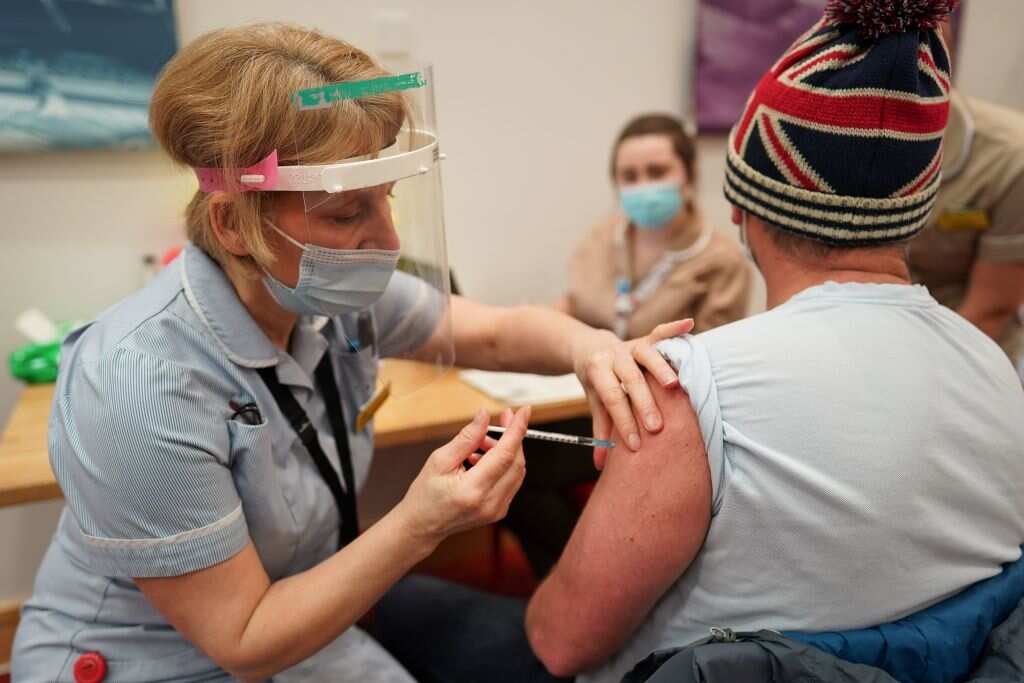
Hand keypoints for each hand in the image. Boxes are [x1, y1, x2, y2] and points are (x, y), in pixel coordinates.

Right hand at [397, 406, 529, 548]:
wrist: (422, 525)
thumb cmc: (426, 494)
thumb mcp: (440, 460)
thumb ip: (466, 437)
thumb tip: (484, 416)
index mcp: (473, 490)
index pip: (505, 455)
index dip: (516, 430)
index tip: (523, 411)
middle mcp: (489, 503)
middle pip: (516, 461)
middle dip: (513, 436)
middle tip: (502, 418)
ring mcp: (497, 510)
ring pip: (516, 470)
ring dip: (506, 450)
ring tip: (480, 444)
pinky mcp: (499, 511)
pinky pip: (511, 480)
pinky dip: (502, 464)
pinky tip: (483, 460)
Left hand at [571, 319, 692, 469]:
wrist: (590, 348)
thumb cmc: (598, 382)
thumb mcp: (595, 402)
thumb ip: (601, 429)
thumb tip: (600, 465)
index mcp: (598, 371)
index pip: (611, 398)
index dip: (623, 422)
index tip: (635, 445)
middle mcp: (614, 355)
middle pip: (630, 379)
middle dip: (643, 403)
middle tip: (656, 426)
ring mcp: (631, 344)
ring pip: (646, 354)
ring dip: (661, 369)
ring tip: (675, 386)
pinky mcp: (645, 337)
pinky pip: (660, 331)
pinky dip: (674, 328)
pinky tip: (690, 325)